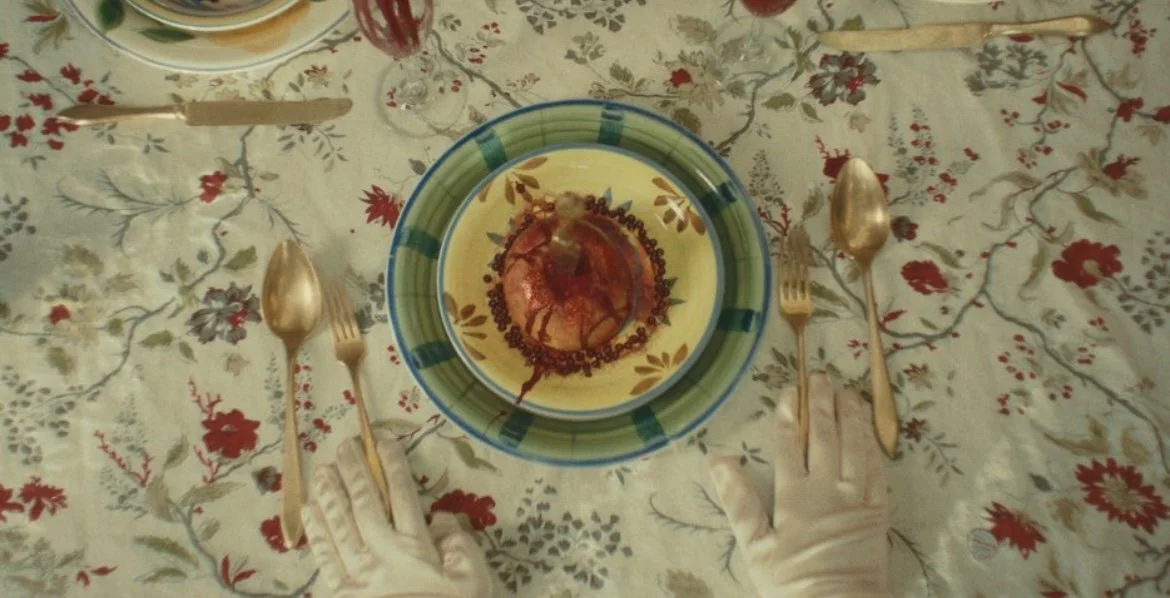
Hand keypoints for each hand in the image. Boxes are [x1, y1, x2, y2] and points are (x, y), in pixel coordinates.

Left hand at [302, 435, 493, 597]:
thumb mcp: (474, 581)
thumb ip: (460, 545)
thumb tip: (441, 517)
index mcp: (416, 548)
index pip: (402, 495)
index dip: (391, 465)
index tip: (382, 439)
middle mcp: (382, 555)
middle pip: (365, 504)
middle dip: (354, 471)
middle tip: (342, 445)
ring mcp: (357, 576)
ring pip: (339, 525)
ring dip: (329, 494)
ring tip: (321, 469)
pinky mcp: (341, 596)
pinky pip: (325, 559)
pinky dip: (316, 532)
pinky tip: (309, 511)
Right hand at [709, 373, 889, 597]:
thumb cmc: (790, 581)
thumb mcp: (754, 546)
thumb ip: (738, 499)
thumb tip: (718, 458)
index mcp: (794, 494)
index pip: (790, 443)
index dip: (789, 414)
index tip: (788, 390)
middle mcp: (828, 488)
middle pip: (825, 436)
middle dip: (822, 404)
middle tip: (822, 378)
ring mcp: (857, 498)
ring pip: (856, 447)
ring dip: (852, 417)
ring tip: (849, 393)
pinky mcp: (879, 511)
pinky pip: (878, 470)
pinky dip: (873, 446)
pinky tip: (870, 432)